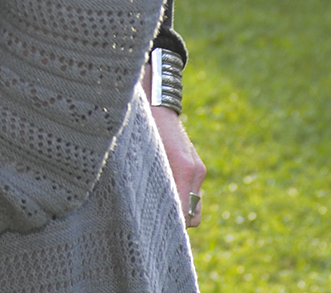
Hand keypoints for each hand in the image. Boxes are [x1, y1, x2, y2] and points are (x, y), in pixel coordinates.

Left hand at [141, 62, 206, 227]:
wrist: (154, 97)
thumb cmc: (137, 123)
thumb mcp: (134, 151)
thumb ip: (138, 178)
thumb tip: (133, 209)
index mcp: (181, 167)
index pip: (183, 216)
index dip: (169, 227)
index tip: (150, 234)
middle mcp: (194, 171)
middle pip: (191, 217)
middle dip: (173, 222)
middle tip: (147, 224)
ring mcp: (197, 168)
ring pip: (194, 207)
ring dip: (177, 210)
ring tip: (150, 208)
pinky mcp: (196, 165)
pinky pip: (191, 193)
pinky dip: (178, 197)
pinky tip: (157, 193)